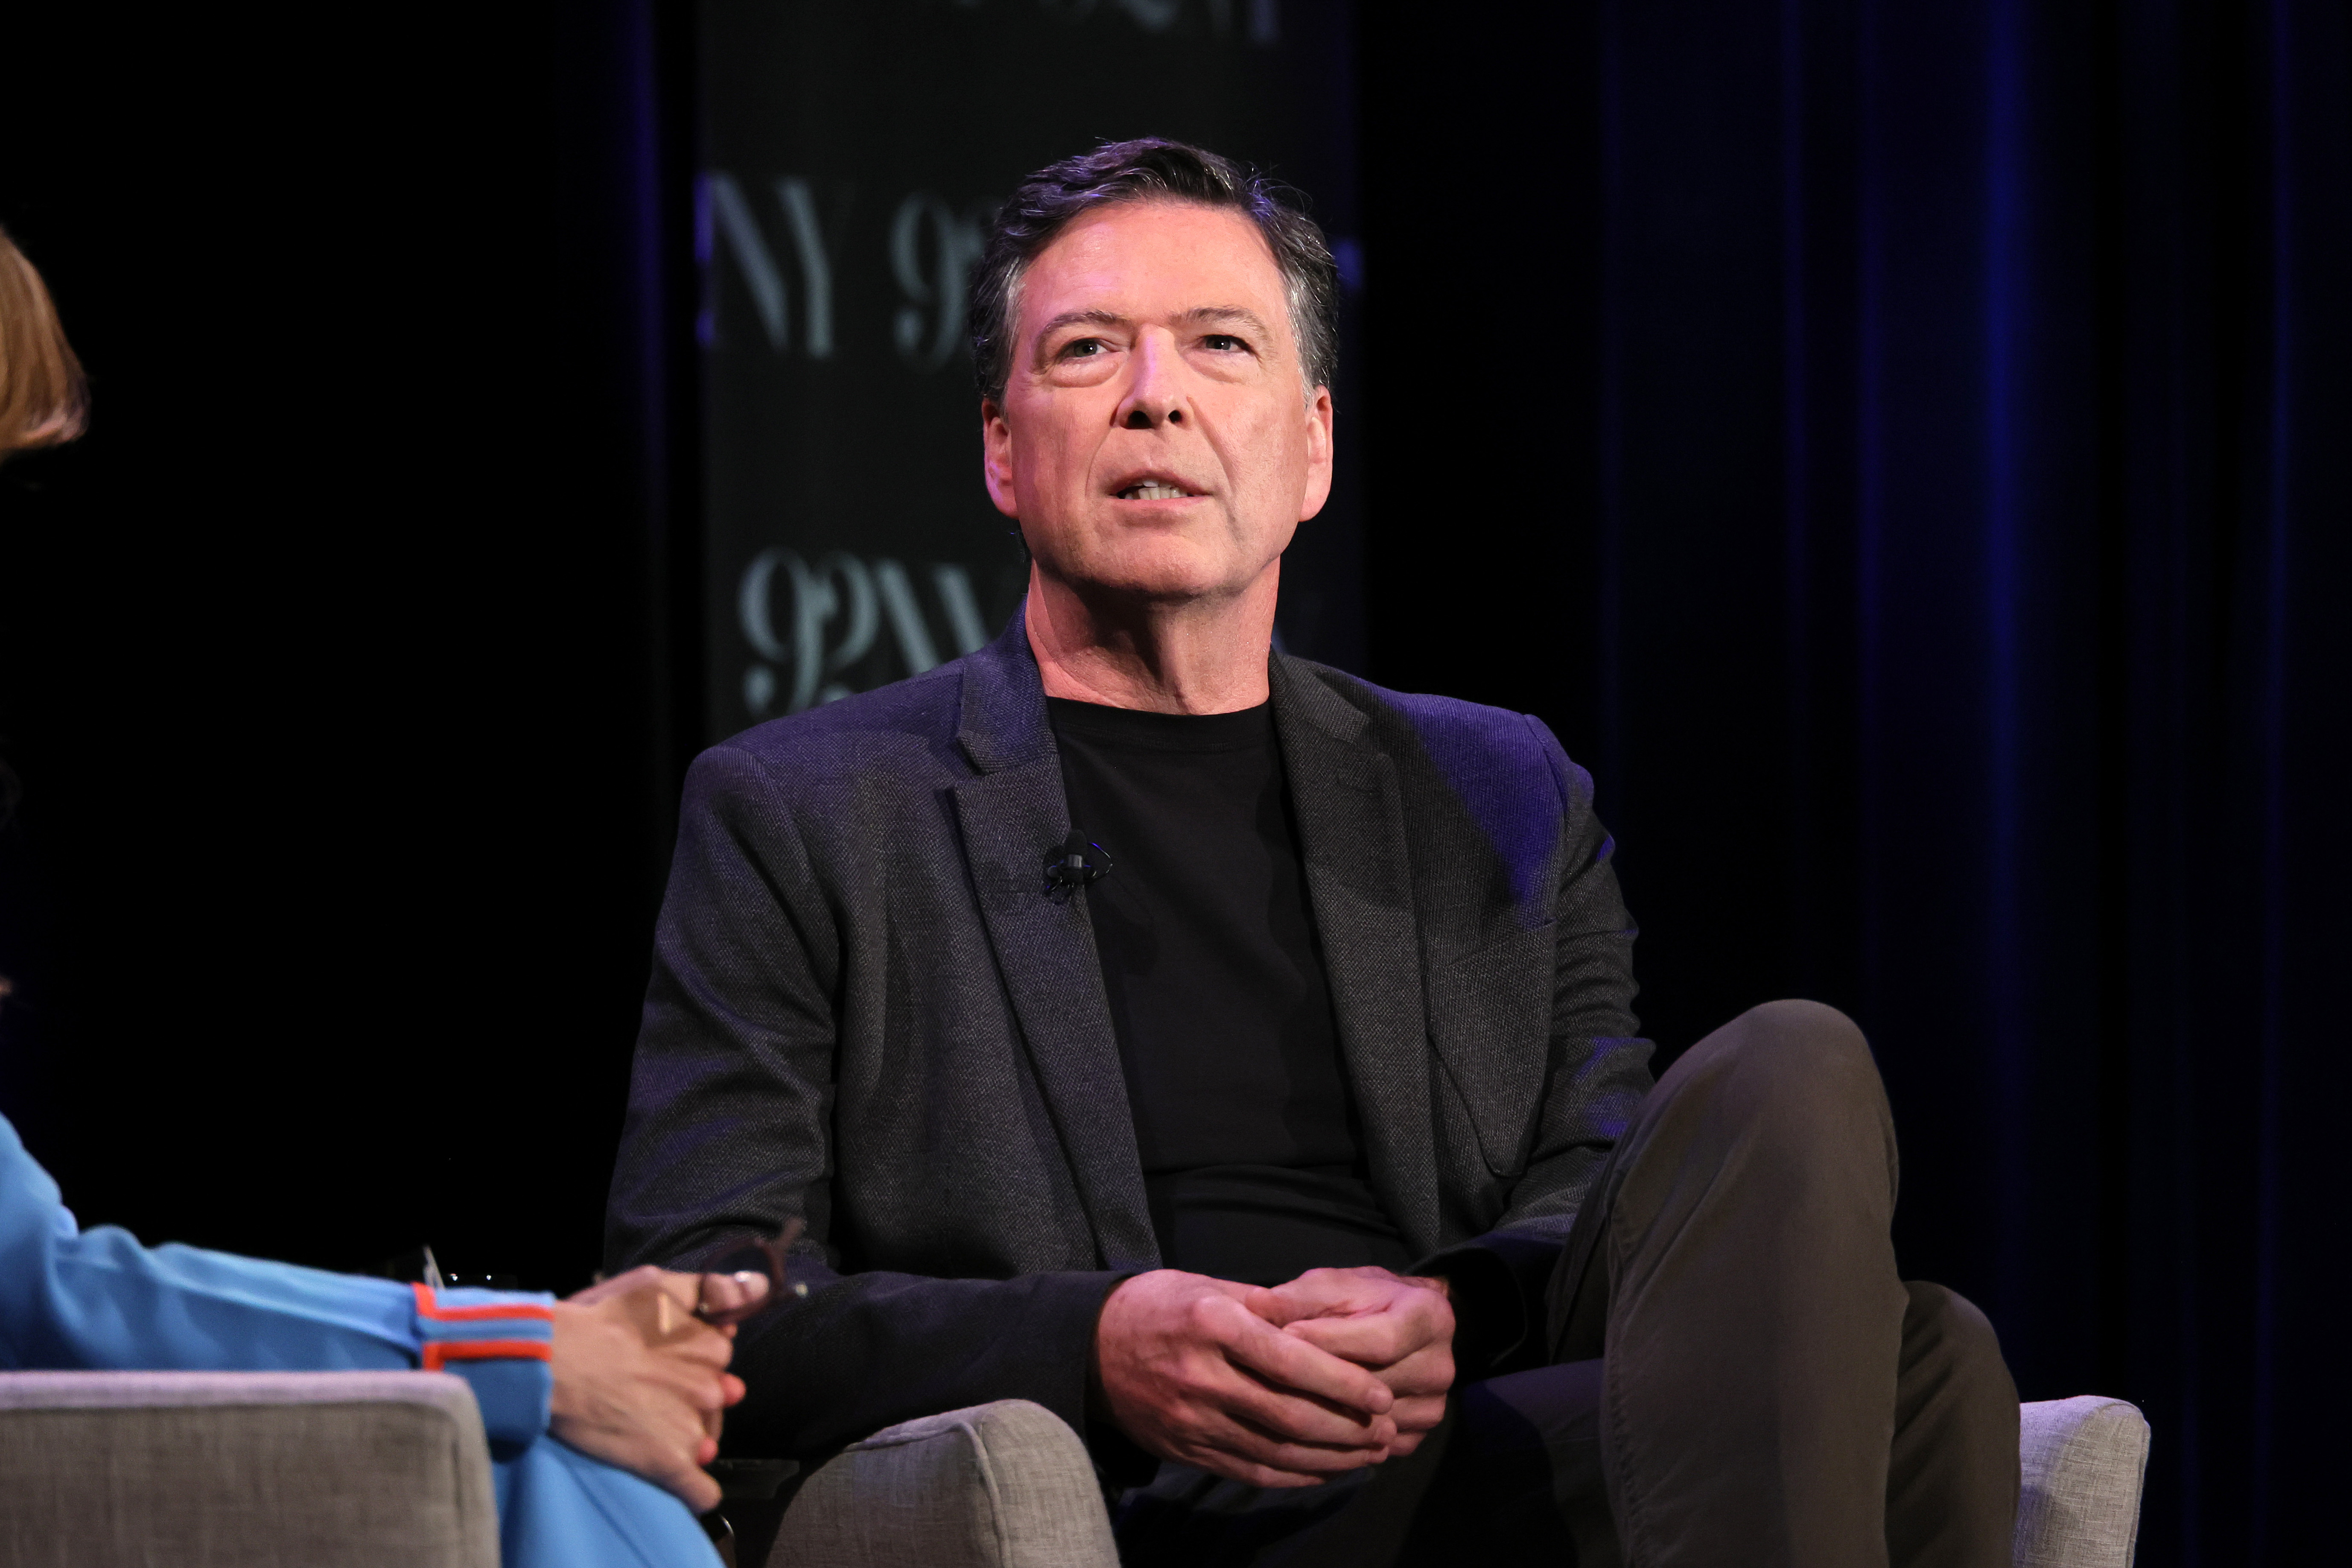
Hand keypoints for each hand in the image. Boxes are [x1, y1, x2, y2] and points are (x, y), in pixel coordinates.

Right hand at [551, 1265, 758, 1511]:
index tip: (667, 1362)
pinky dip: (695, 1491)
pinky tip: (685, 1485)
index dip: (693, 1362)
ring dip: (689, 1440)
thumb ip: (712, 1290)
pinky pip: (701, 1492)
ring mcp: (692, 1429)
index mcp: (712, 1348)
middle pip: (714, 1402)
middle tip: (651, 1395)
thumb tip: (759, 1289)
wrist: (555, 1362)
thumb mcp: (659, 1284)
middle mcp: (710, 1389)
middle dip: (692, 1401)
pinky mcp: (669, 1464)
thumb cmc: (600, 1320)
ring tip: (650, 1428)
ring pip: (706, 1442)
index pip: (719, 1362)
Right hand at [1092, 1269, 1399, 1487]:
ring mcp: (1192, 1419)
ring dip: (1331, 1457)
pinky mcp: (1186, 1449)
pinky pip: (1251, 1470)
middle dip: (1348, 1427)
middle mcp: (1202, 1376)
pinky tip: (1326, 1469)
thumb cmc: (1157, 1306)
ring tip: (1371, 1452)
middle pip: (1289, 1414)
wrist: (1089, 1349)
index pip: (1290, 1361)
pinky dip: (1295, 1475)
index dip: (1341, 1382)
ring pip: (1275, 1450)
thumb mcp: (1205, 1286)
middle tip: (1389, 1427)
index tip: (1381, 1393)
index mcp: (1212, 1324)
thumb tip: (1325, 1322)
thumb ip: (1264, 1306)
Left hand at [1259, 1267, 1454, 1458]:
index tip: (1281, 1338)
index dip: (1329, 1341)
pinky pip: (1371, 1445)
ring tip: (1276, 1403)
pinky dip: (1335, 1439)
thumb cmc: (1364, 1298)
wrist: (1402, 1325)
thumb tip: (1254, 1304)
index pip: (1379, 1340)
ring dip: (1323, 1414)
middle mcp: (1441, 1368)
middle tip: (1268, 1377)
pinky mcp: (1417, 1436)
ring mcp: (1433, 1408)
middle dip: (1320, 1381)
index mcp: (1430, 1318)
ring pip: (1370, 1420)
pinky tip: (1300, 1429)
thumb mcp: (1333, 1285)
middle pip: (1376, 1385)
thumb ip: (1298, 1296)